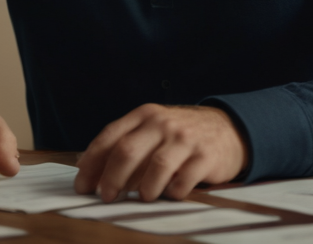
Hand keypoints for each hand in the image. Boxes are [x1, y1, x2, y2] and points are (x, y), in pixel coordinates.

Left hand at [74, 104, 248, 201]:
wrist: (229, 129)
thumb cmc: (181, 135)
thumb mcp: (152, 129)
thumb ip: (124, 143)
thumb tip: (87, 168)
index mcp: (144, 115)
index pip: (109, 137)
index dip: (92, 164)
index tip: (83, 185)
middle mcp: (163, 123)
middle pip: (127, 151)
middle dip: (112, 179)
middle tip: (107, 196)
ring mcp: (185, 139)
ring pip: (156, 166)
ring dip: (144, 188)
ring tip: (143, 197)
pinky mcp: (205, 156)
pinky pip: (183, 180)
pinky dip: (173, 192)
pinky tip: (171, 193)